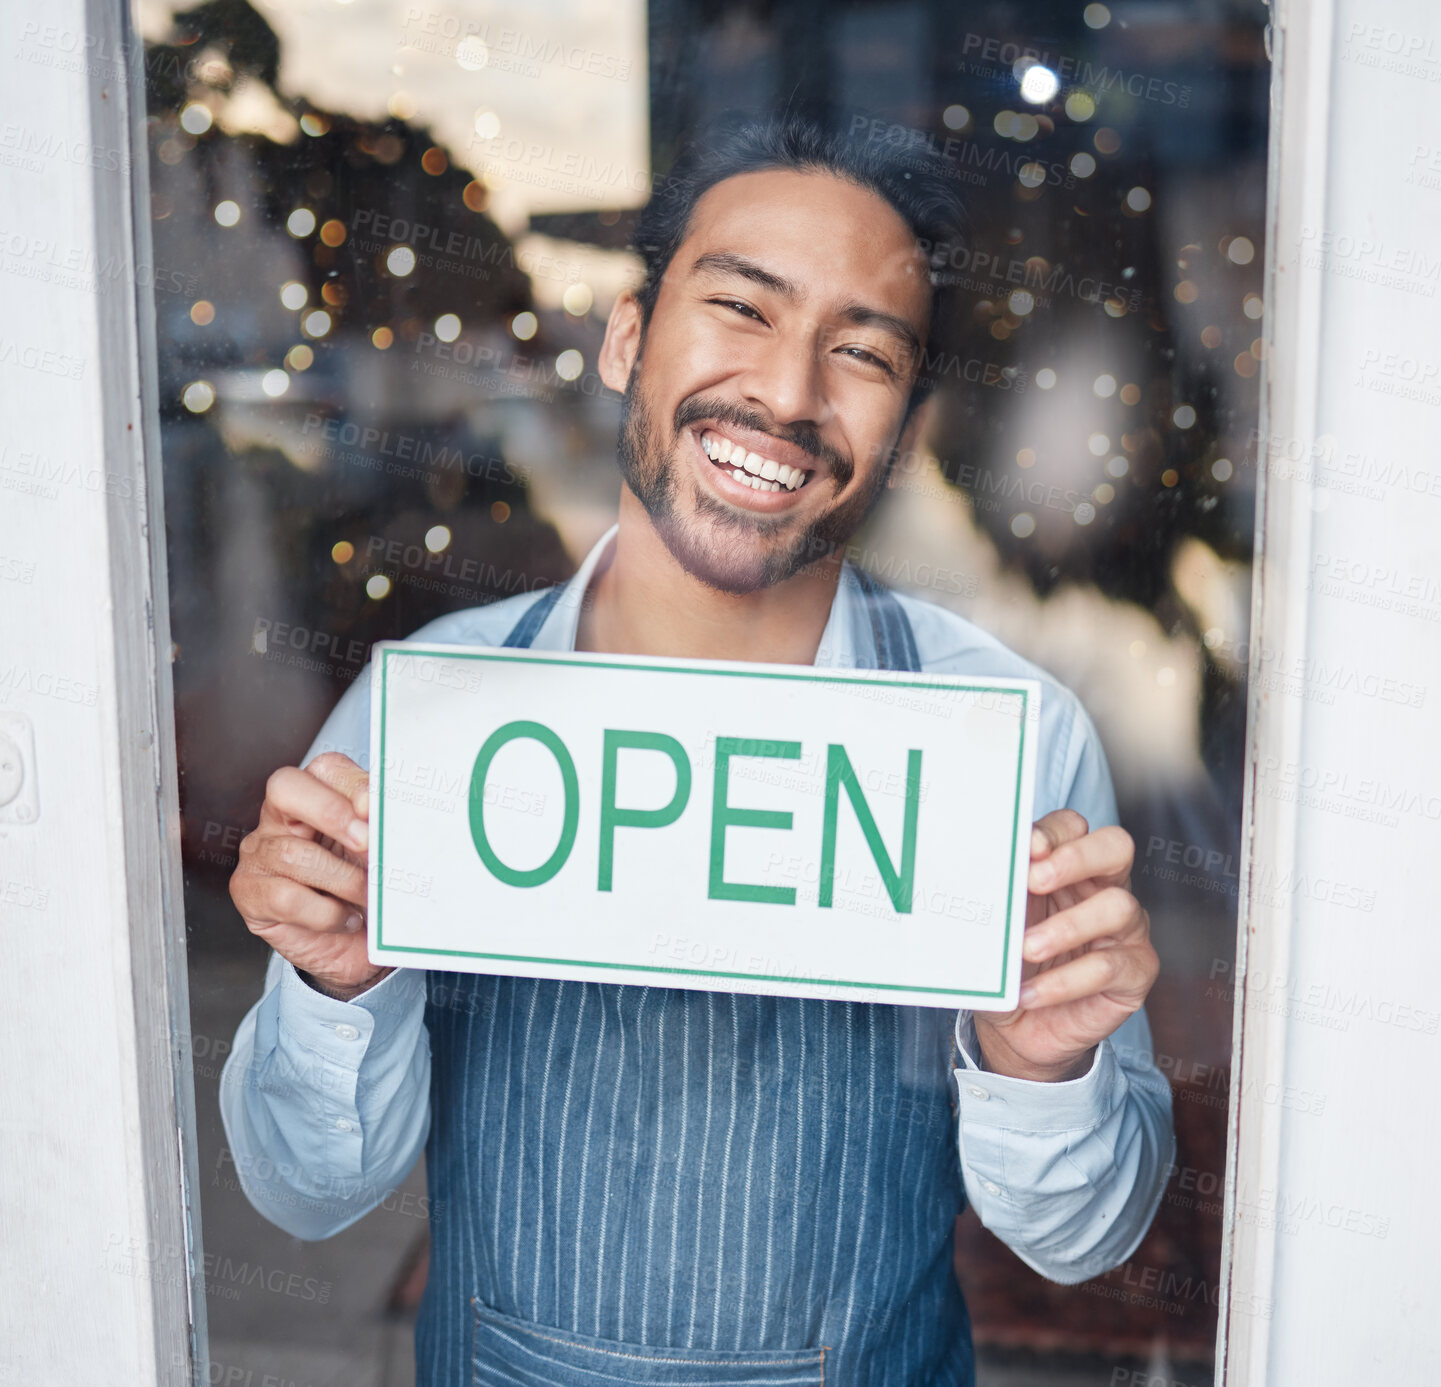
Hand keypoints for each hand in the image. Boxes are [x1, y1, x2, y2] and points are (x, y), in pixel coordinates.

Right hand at [229, 752, 390, 998]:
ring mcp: (260, 854)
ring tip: (368, 895)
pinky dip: (325, 913)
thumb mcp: (382, 854)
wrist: (358, 945)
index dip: (351, 784)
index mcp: (318, 796)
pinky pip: (285, 898)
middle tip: (366, 842)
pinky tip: (346, 919)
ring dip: (342, 879)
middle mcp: (281, 818)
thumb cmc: (367, 890)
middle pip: (285, 788)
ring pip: (291, 853)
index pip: (325, 769)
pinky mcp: (249, 893)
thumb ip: (383, 829)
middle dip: (330, 812)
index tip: (376, 808)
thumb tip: (389, 818)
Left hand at [973, 809, 1157, 1082]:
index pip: (1074, 828)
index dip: (1054, 832)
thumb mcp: (998, 926)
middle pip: (1115, 847)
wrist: (1016, 1027)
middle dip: (1076, 857)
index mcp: (1070, 867)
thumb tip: (980, 875)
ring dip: (1067, 926)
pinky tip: (1031, 993)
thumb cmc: (1008, 964)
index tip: (1026, 848)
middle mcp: (1105, 888)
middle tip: (1036, 879)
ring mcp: (1126, 929)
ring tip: (1026, 948)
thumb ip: (999, 898)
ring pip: (1118, 906)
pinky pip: (1109, 967)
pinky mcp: (1135, 971)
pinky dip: (1065, 981)